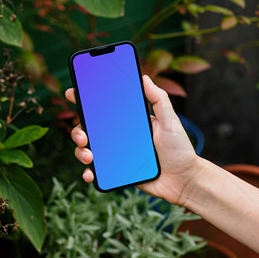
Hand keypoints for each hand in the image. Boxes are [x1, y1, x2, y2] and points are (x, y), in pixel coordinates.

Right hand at [65, 74, 200, 205]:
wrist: (185, 180)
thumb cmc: (180, 149)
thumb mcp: (171, 121)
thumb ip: (159, 99)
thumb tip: (144, 77)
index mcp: (129, 121)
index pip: (104, 108)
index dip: (86, 100)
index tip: (73, 93)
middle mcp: (119, 137)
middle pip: (89, 129)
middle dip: (78, 130)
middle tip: (82, 135)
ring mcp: (116, 155)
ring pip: (88, 149)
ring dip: (80, 151)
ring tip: (88, 155)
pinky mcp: (117, 173)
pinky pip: (97, 171)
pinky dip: (89, 172)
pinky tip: (89, 173)